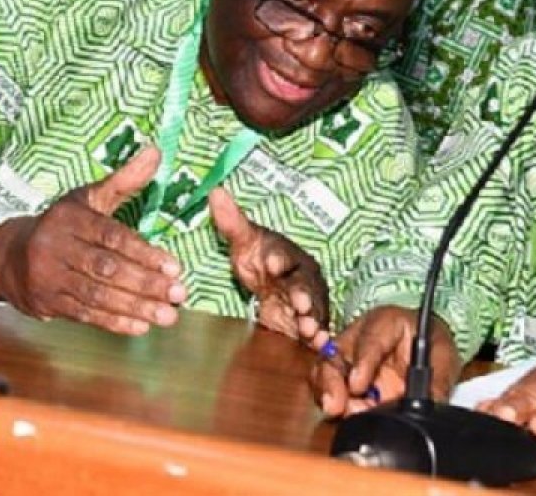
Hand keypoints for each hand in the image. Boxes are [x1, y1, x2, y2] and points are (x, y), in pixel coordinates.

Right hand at [0, 144, 186, 333]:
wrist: (8, 256)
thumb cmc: (61, 224)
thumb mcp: (87, 198)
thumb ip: (124, 180)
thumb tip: (156, 152)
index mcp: (70, 218)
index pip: (111, 237)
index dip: (144, 253)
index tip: (174, 267)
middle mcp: (55, 247)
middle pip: (105, 268)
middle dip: (145, 283)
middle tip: (179, 294)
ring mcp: (49, 278)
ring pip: (97, 295)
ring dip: (135, 307)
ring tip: (168, 316)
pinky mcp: (47, 303)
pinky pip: (84, 315)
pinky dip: (114, 322)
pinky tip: (140, 326)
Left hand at [210, 187, 328, 346]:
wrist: (274, 283)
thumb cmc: (259, 259)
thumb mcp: (244, 242)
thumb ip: (231, 221)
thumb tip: (215, 191)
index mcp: (288, 256)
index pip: (283, 256)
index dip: (278, 259)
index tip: (271, 263)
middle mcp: (303, 277)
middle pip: (304, 285)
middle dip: (302, 295)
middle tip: (299, 303)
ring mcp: (308, 301)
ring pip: (313, 309)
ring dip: (312, 319)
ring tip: (309, 330)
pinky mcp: (307, 322)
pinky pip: (316, 329)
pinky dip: (319, 337)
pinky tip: (319, 345)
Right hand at [309, 305, 458, 416]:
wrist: (426, 347)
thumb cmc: (432, 344)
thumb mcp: (443, 357)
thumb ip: (437, 380)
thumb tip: (432, 405)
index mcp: (387, 322)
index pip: (371, 339)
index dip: (362, 362)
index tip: (358, 385)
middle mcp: (360, 335)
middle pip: (336, 352)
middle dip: (332, 381)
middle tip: (336, 406)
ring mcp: (347, 355)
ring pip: (325, 370)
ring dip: (328, 394)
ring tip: (340, 413)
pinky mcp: (343, 376)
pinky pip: (326, 388)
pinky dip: (330, 403)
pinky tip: (342, 415)